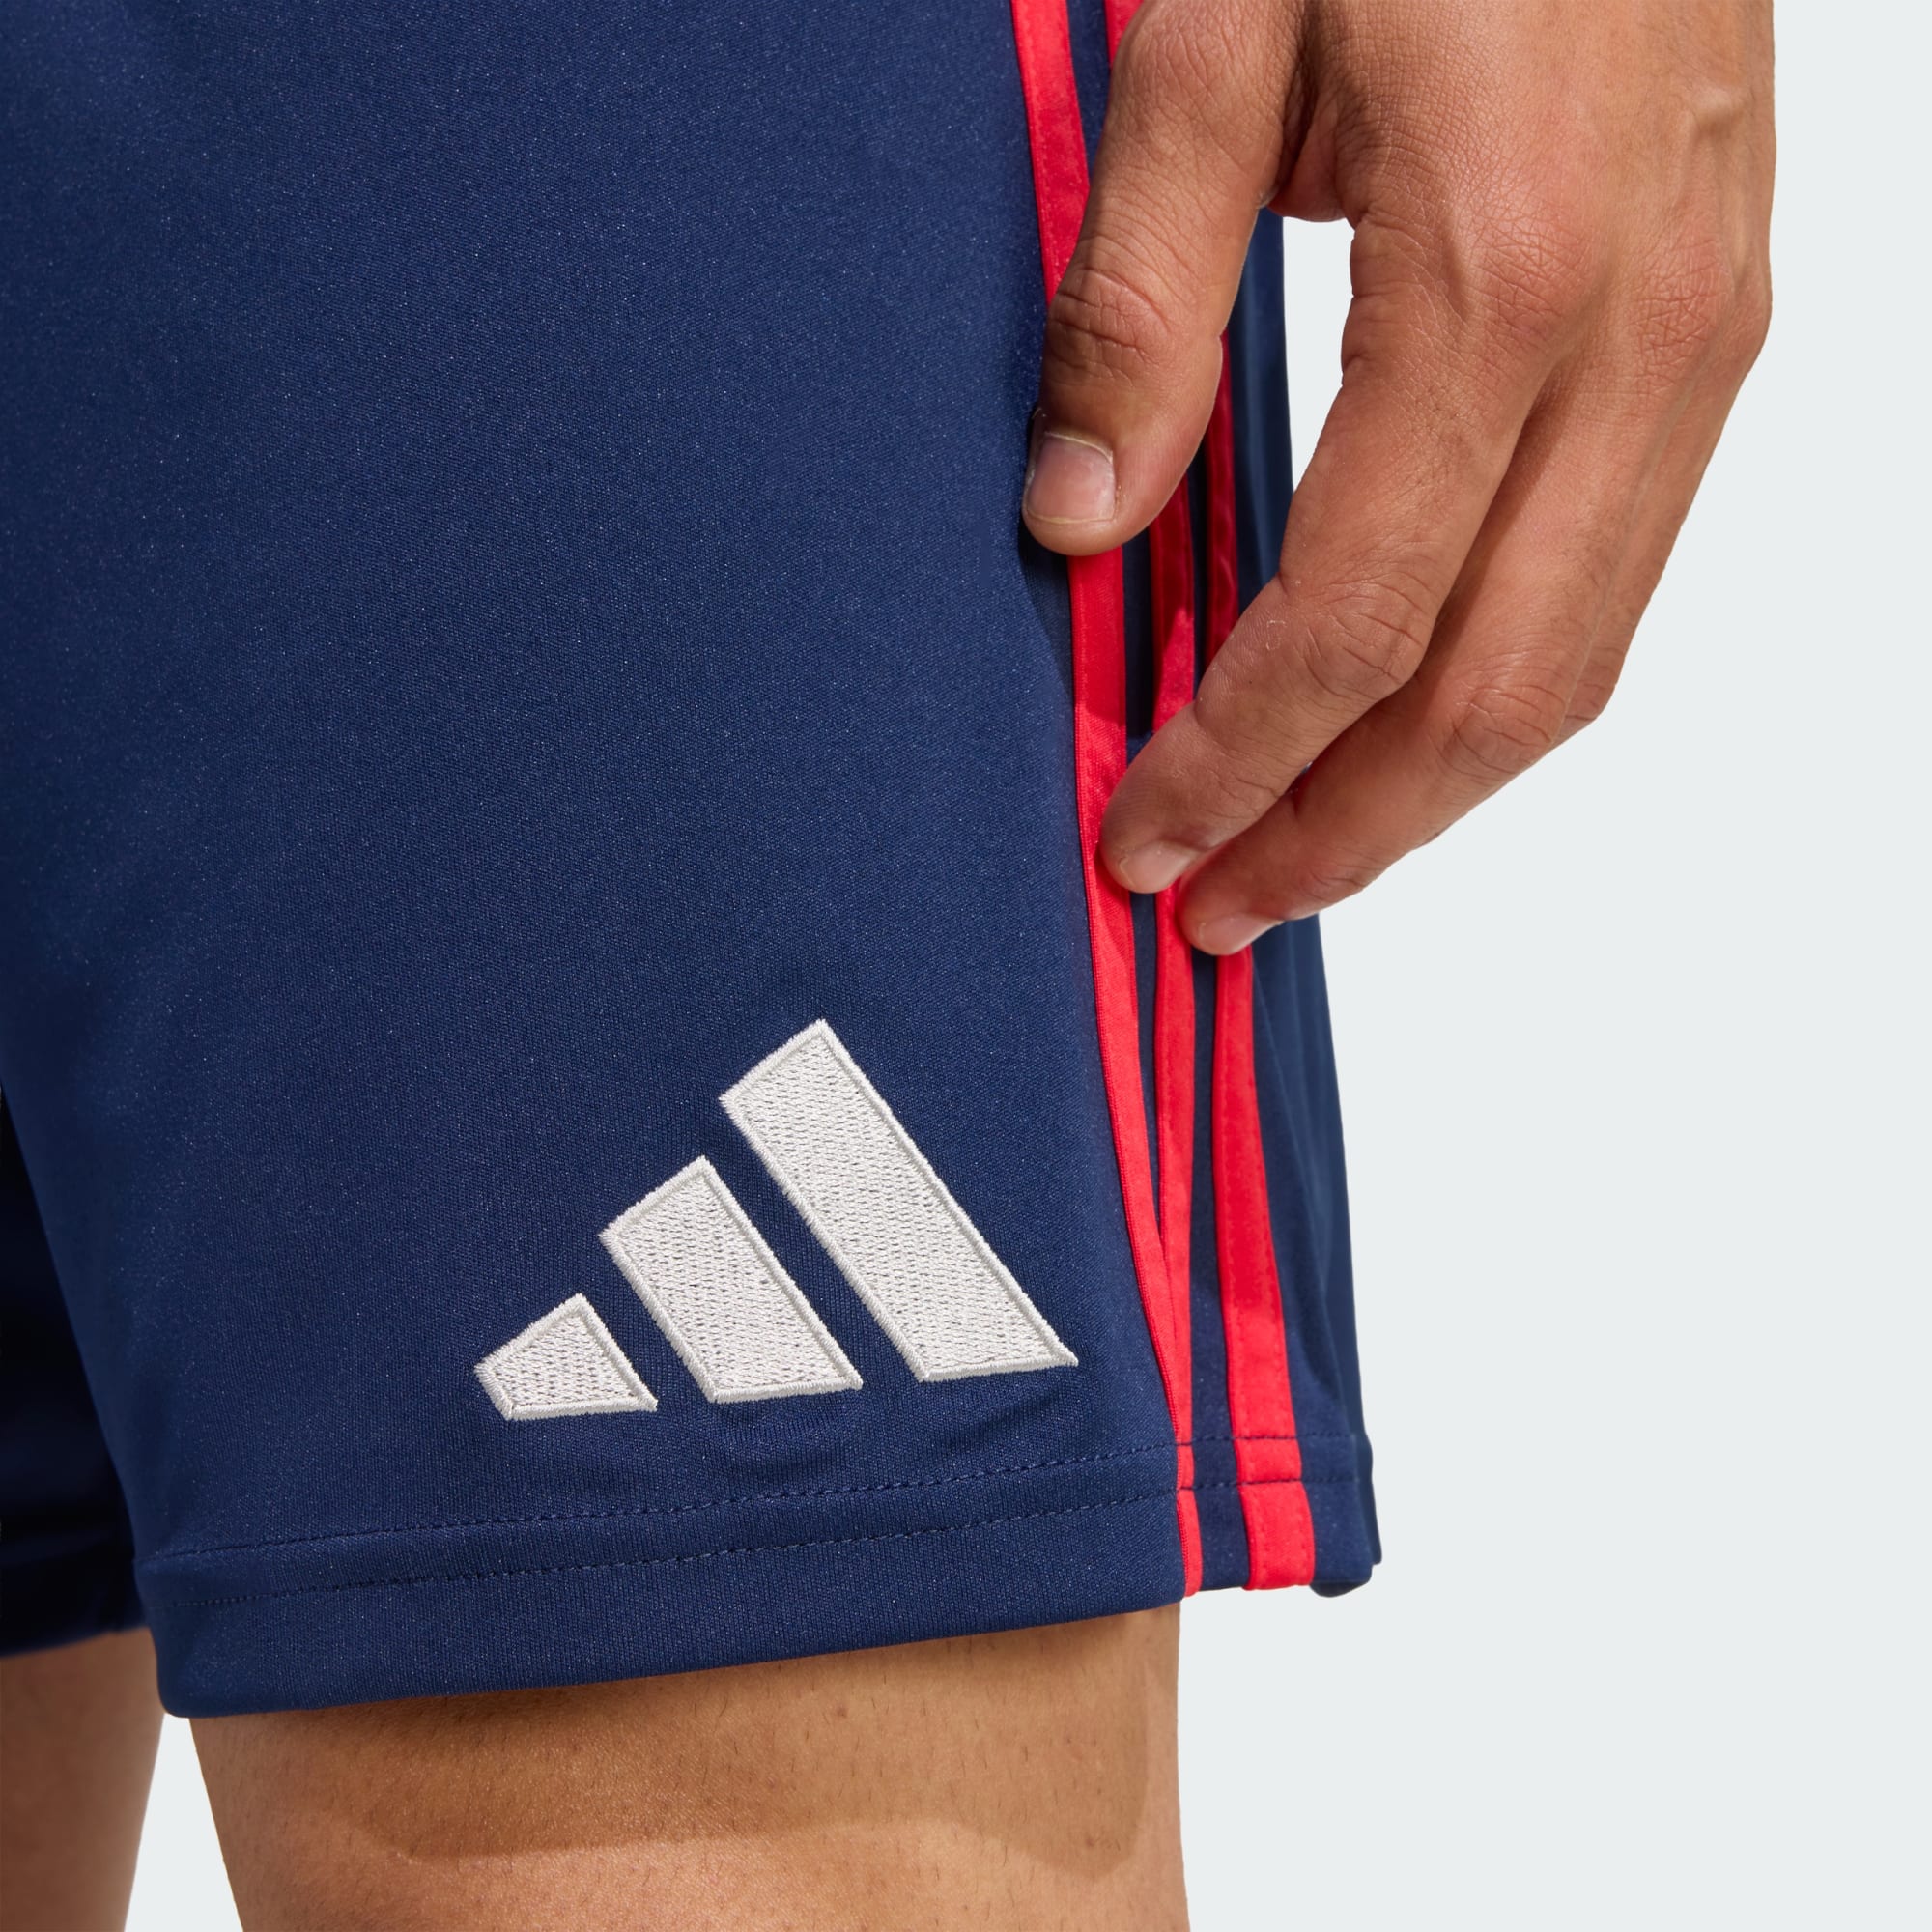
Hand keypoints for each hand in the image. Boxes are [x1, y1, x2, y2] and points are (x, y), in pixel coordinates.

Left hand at [1022, 0, 1773, 950]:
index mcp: (1501, 278)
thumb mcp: (1212, 31)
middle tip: (1220, 906)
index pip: (1354, 620)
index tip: (1146, 833)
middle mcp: (1643, 336)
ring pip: (1578, 656)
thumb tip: (1083, 519)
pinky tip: (1402, 710)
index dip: (1240, 758)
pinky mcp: (1714, 322)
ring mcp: (1705, 335)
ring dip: (1432, 787)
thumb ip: (1137, 298)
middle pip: (1497, 693)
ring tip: (1299, 850)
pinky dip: (1501, 680)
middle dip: (1345, 832)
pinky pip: (1614, 569)